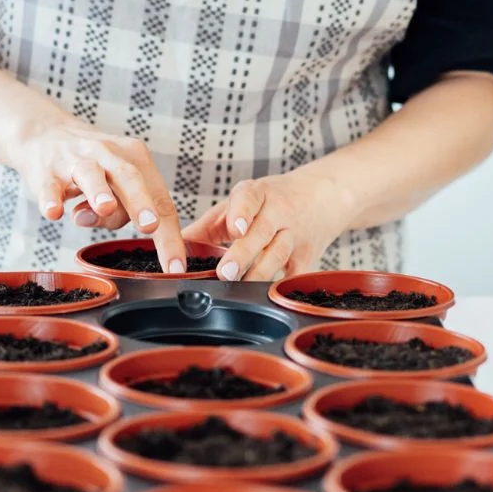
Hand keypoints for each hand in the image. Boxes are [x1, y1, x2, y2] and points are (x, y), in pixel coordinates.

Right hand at [10, 115, 188, 271]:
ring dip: (99, 192)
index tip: (175, 267)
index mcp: (136, 160)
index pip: (160, 200)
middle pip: (130, 178)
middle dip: (141, 203)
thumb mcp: (114, 186)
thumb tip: (102, 221)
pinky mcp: (47, 170)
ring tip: (104, 208)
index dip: (169, 236)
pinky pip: (50, 186)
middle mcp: (110, 156)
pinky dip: (52, 199)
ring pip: (91, 174)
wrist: (46, 134)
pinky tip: (54, 212)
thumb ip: (118, 211)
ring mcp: (77, 160)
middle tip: (150, 226)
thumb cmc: (93, 166)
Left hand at [183, 167, 349, 281]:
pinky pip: (295, 274)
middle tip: (224, 273)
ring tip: (239, 288)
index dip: (241, 214)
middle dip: (243, 254)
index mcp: (257, 195)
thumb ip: (207, 225)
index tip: (233, 229)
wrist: (322, 195)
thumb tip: (171, 246)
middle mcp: (278, 212)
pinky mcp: (308, 255)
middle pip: (261, 233)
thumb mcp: (240, 203)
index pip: (249, 200)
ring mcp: (295, 234)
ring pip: (278, 255)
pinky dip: (283, 286)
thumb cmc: (272, 201)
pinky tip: (267, 296)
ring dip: (258, 274)